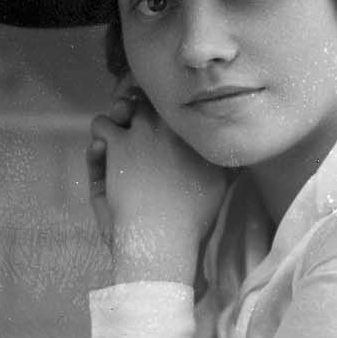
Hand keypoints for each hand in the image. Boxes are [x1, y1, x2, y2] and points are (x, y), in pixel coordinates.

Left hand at [86, 79, 228, 281]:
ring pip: (121, 106)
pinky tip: (105, 155)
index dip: (160, 112)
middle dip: (137, 110)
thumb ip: (227, 157)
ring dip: (116, 121)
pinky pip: (101, 125)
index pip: (174, 105)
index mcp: (193, 133)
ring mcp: (142, 131)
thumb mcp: (221, 184)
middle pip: (147, 99)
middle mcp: (169, 125)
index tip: (155, 126)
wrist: (163, 237)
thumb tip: (236, 141)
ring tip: (117, 145)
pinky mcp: (117, 144)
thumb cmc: (191, 218)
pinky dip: (100, 138)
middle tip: (134, 132)